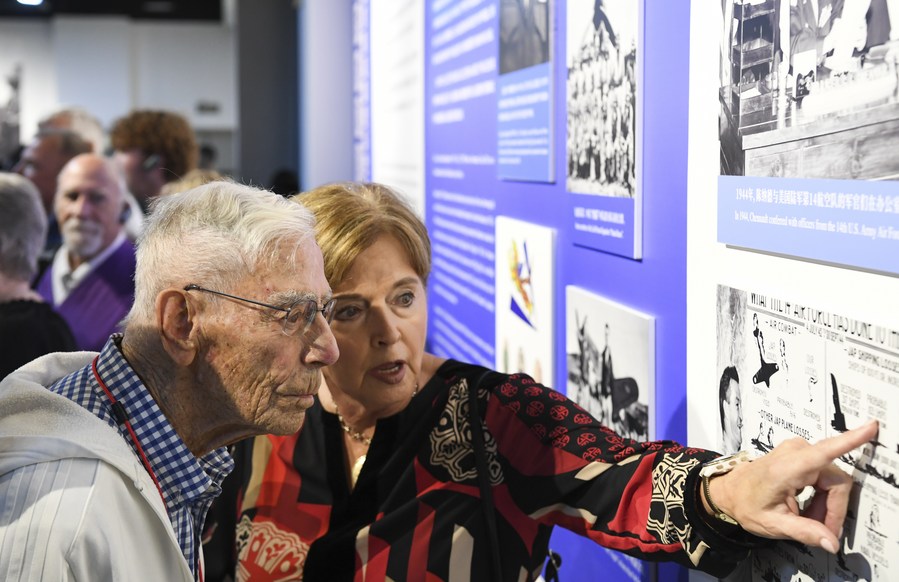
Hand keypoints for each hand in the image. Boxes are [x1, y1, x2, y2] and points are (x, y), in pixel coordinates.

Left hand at [709, 420, 877, 552]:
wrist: (729, 491)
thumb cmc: (746, 503)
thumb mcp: (772, 524)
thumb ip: (803, 532)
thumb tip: (831, 541)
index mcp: (786, 468)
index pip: (823, 452)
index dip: (850, 441)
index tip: (870, 427)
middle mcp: (795, 453)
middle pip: (836, 482)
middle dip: (832, 509)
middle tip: (819, 530)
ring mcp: (799, 450)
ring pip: (833, 481)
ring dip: (825, 505)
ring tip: (806, 519)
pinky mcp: (802, 453)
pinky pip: (826, 477)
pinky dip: (820, 497)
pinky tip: (806, 509)